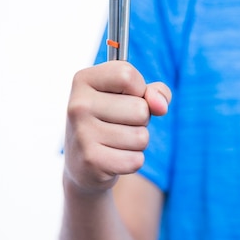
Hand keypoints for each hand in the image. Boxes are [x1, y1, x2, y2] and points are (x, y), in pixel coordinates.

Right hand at [63, 61, 170, 194]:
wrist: (83, 164)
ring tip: (115, 142)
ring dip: (137, 142)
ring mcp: (82, 134)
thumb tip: (161, 105)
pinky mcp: (91, 161)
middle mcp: (78, 105)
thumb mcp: (133, 96)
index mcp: (84, 80)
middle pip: (140, 108)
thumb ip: (154, 92)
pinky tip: (113, 158)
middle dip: (141, 120)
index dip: (139, 89)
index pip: (127, 75)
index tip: (126, 97)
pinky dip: (131, 161)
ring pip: (141, 136)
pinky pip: (136, 160)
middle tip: (118, 125)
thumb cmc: (112, 121)